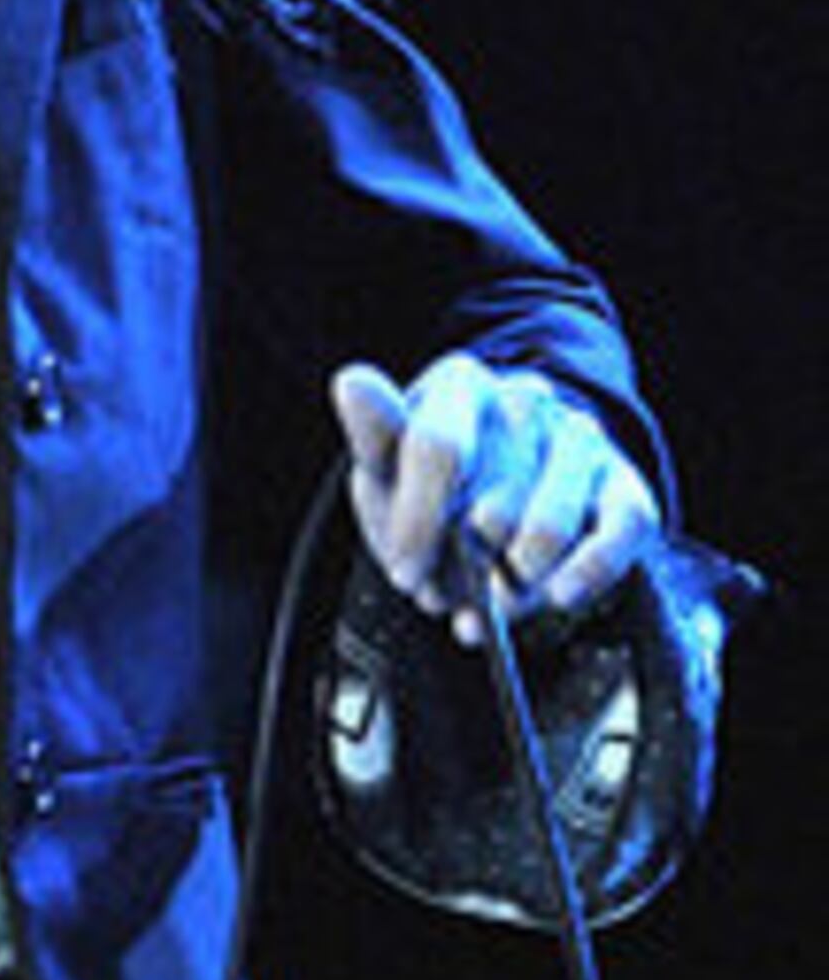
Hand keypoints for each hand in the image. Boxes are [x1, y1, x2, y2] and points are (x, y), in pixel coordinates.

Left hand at [330, 354, 660, 645]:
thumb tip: (352, 381)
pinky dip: (586, 575)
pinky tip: (555, 595)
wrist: (496, 498)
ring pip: (554, 527)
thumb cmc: (430, 483)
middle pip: (496, 505)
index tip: (404, 572)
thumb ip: (372, 433)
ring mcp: (582, 438)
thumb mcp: (386, 465)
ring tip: (492, 597)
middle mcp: (528, 399)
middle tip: (445, 588)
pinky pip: (622, 532)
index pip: (440, 448)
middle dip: (465, 565)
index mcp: (460, 384)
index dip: (419, 524)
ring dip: (517, 582)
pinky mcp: (626, 483)